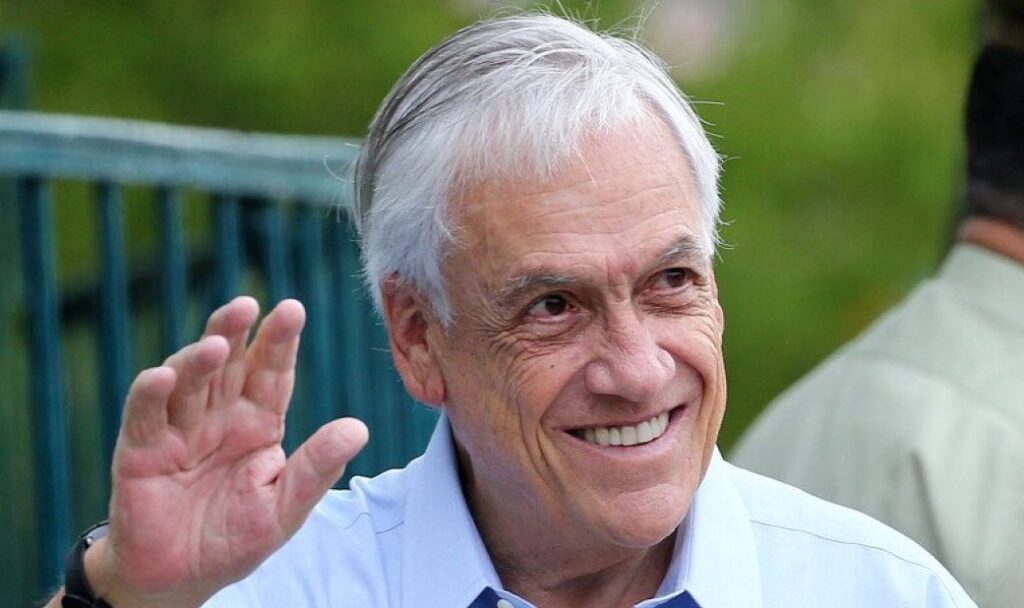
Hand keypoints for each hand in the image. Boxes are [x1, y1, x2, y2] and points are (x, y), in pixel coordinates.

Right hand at [85, 297, 367, 606]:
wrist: (179, 579)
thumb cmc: (235, 539)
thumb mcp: (284, 508)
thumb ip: (316, 468)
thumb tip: (358, 428)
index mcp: (258, 424)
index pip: (272, 374)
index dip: (280, 342)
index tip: (292, 309)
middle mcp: (219, 417)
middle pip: (229, 364)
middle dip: (237, 332)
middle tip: (248, 305)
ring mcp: (179, 429)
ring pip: (188, 380)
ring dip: (198, 358)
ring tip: (216, 345)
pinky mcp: (140, 450)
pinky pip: (144, 414)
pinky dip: (151, 394)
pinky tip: (162, 377)